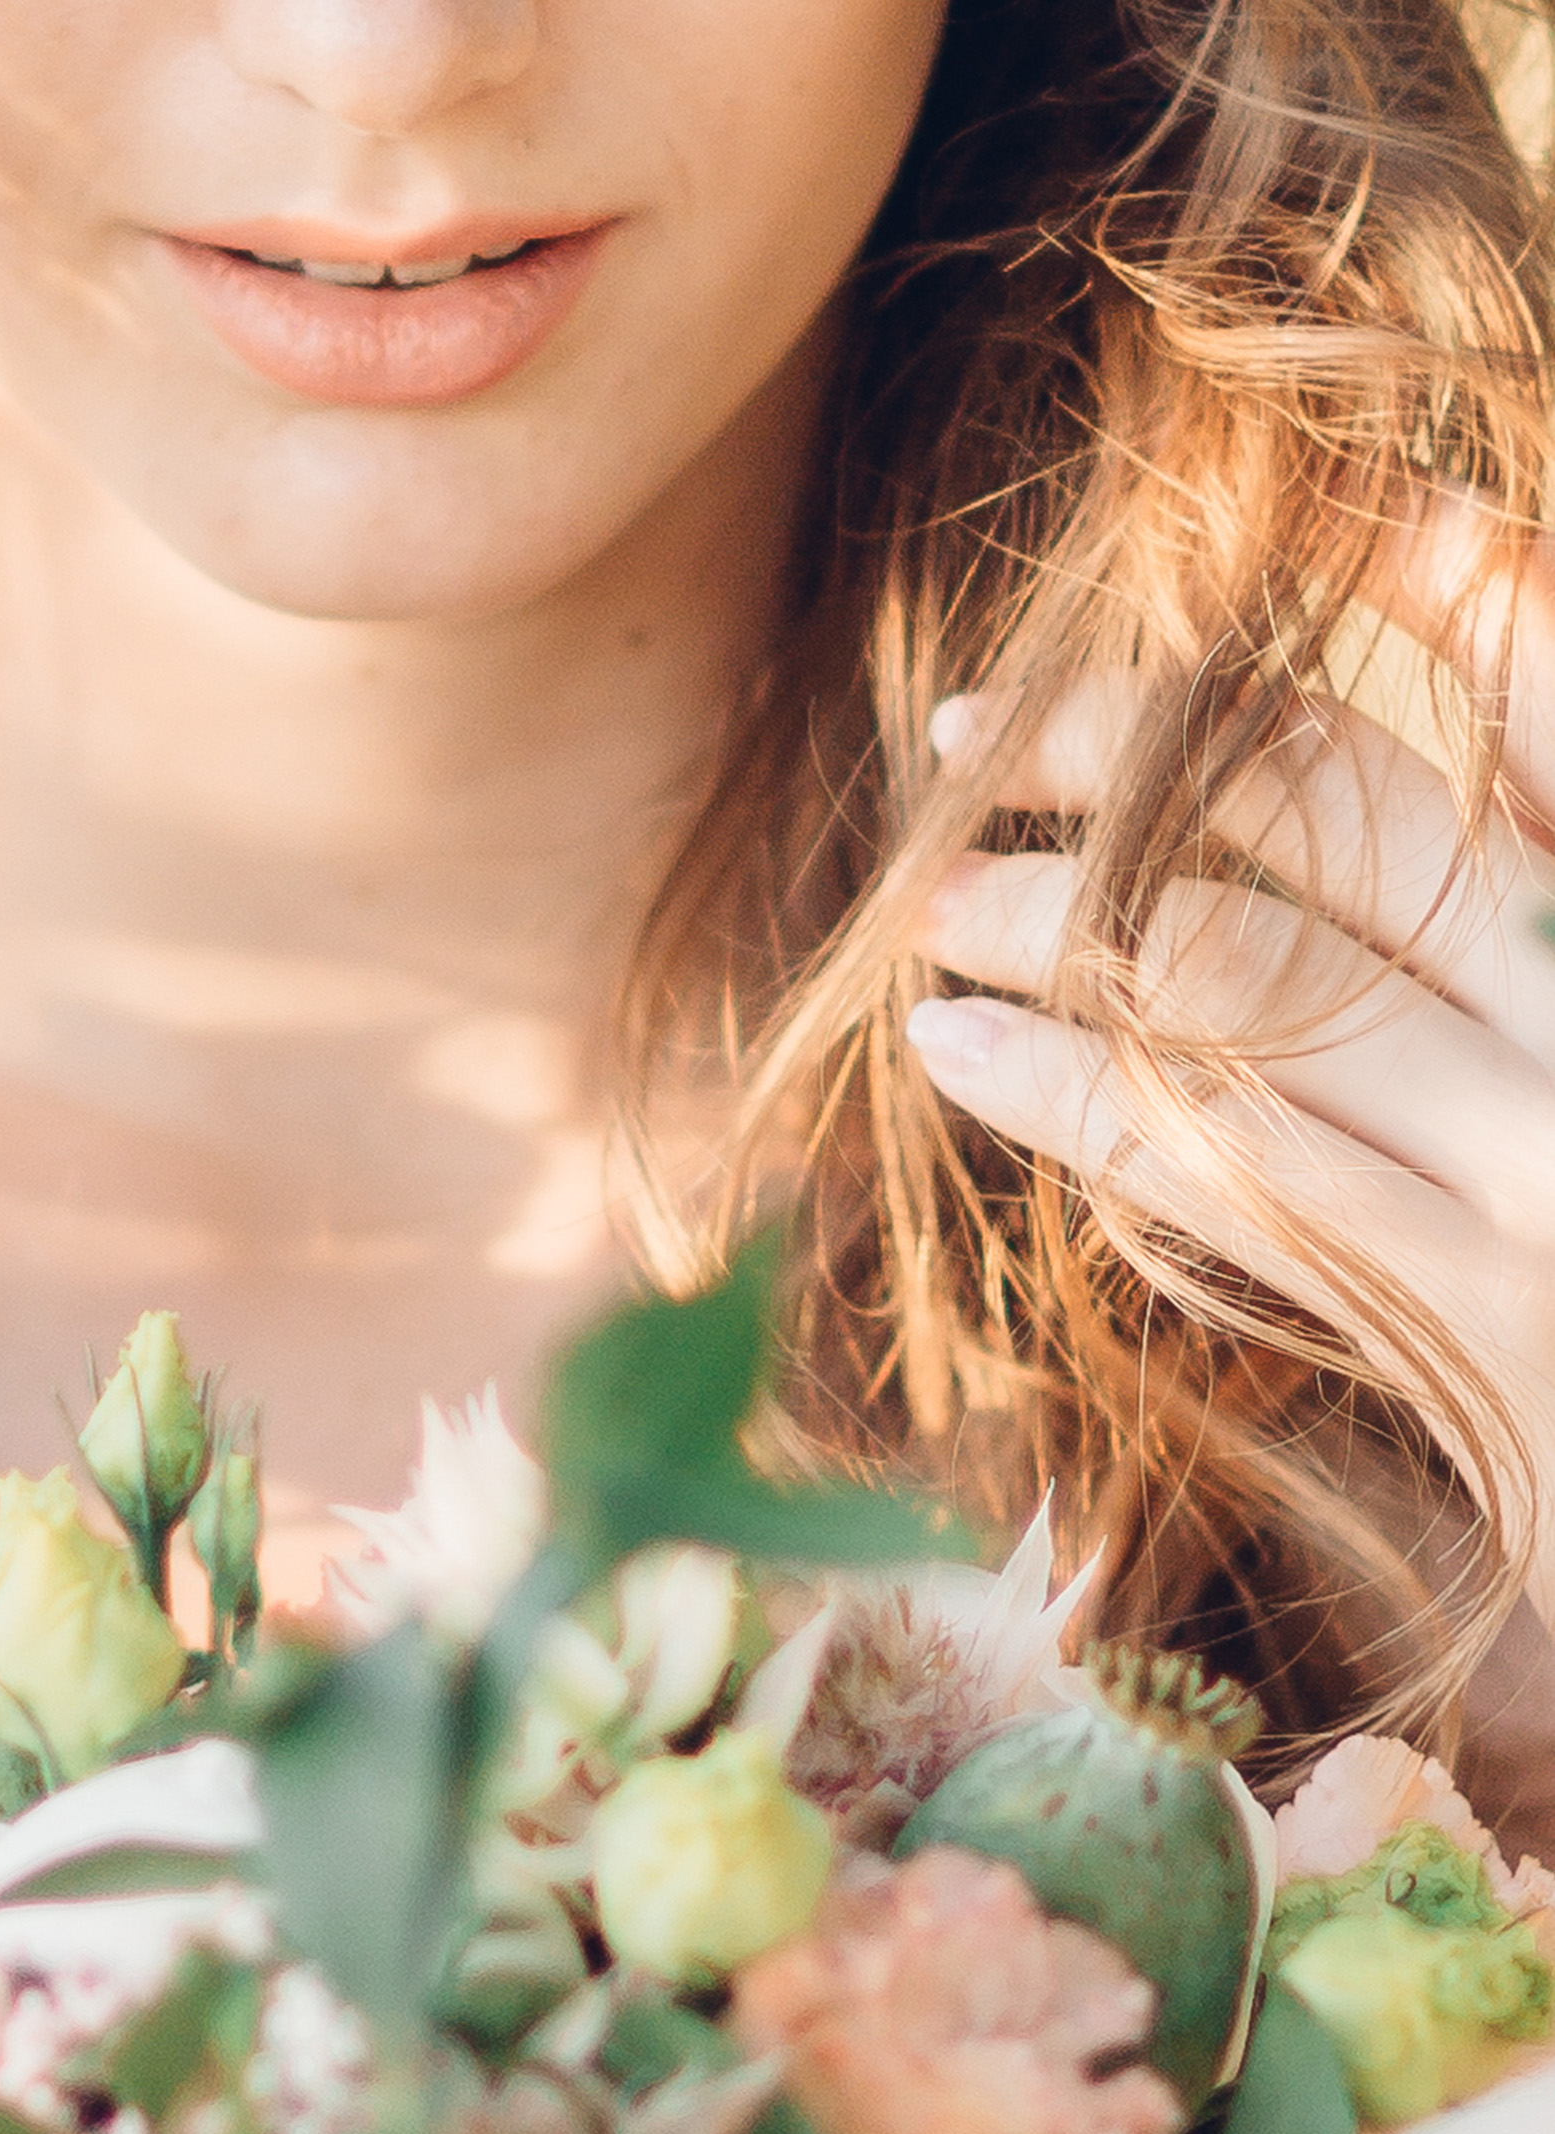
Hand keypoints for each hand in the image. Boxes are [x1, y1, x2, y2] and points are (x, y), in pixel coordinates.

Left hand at [905, 494, 1554, 1615]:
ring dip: (1048, 919)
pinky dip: (1063, 1092)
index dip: (1465, 597)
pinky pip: (1210, 1170)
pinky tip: (956, 1051)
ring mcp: (1538, 1176)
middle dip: (1127, 754)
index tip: (1345, 527)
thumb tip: (1460, 760)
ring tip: (921, 903)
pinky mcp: (1465, 1326)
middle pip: (1337, 814)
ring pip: (1235, 977)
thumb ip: (1550, 899)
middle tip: (961, 746)